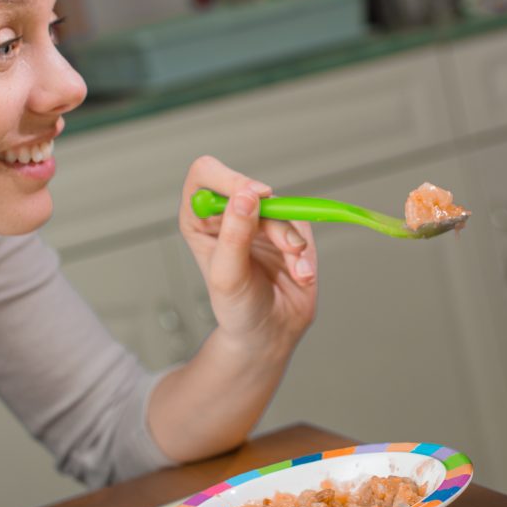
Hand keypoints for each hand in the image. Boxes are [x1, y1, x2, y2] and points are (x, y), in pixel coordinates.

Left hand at [179, 156, 317, 350]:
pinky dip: (305, 253)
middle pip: (251, 188)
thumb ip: (235, 235)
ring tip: (296, 271)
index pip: (207, 175)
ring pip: (282, 208)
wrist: (271, 331)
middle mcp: (229, 214)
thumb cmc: (238, 308)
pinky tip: (302, 275)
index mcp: (201, 219)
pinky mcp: (289, 230)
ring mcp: (261, 221)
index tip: (253, 196)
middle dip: (272, 219)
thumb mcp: (228, 276)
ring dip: (293, 241)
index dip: (230, 179)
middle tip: (287, 245)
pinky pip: (303, 225)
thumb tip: (247, 196)